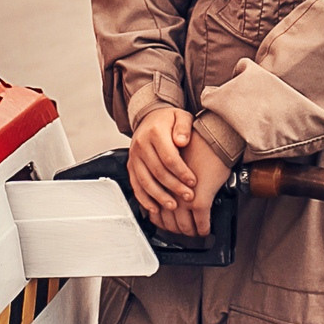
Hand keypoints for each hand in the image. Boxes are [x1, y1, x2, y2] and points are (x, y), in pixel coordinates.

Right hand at [128, 107, 198, 224]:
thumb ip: (183, 127)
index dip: (181, 172)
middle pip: (157, 171)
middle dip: (174, 187)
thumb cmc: (169, 120)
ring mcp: (134, 157)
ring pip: (145, 181)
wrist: (150, 118)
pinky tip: (154, 208)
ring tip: (172, 205)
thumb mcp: (181, 116)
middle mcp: (141, 145)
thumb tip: (182, 141)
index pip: (168, 157)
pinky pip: (135, 185)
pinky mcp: (130, 166)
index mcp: (154, 133)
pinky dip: (144, 199)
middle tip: (188, 196)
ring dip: (159, 196)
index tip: (193, 181)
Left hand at [166, 129, 234, 238]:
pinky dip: (203, 229)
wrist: (212, 138)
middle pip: (169, 221)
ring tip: (196, 231)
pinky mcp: (200, 200)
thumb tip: (166, 194)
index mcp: (159, 182)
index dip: (162, 223)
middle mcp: (169, 191)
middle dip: (177, 230)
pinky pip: (200, 222)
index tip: (167, 225)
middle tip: (184, 231)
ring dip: (190, 231)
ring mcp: (183, 197)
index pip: (156, 211)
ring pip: (184, 225)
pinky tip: (206, 230)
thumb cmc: (196, 146)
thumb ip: (167, 179)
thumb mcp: (173, 161)